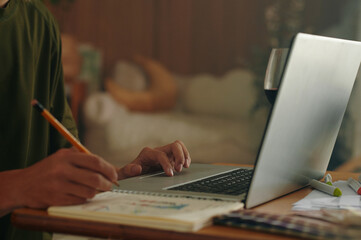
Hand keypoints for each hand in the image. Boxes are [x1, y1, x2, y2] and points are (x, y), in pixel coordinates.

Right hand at [1, 148, 117, 209]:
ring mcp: (59, 185)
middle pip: (95, 178)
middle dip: (107, 183)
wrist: (23, 185)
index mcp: (66, 156)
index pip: (95, 161)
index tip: (114, 175)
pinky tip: (82, 194)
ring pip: (89, 192)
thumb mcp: (62, 156)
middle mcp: (62, 170)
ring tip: (95, 190)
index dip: (109, 169)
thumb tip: (108, 166)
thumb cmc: (48, 170)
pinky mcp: (56, 199)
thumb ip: (83, 158)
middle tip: (110, 185)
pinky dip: (84, 198)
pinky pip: (80, 200)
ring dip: (97, 192)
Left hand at [117, 140, 190, 178]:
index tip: (170, 174)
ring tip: (185, 166)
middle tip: (179, 169)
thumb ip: (129, 170)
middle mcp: (158, 151)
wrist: (131, 174)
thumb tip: (137, 168)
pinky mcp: (171, 159)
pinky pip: (181, 152)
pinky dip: (186, 157)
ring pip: (179, 146)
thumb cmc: (129, 173)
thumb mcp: (125, 173)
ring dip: (184, 155)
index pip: (160, 154)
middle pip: (173, 145)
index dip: (166, 163)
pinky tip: (186, 166)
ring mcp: (165, 154)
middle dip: (179, 156)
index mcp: (148, 153)